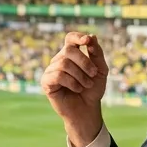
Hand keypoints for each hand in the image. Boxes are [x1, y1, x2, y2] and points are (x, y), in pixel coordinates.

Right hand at [41, 32, 109, 146]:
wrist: (87, 109)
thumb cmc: (93, 89)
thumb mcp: (100, 70)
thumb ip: (97, 53)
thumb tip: (92, 36)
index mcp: (71, 55)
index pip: (70, 38)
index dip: (77, 37)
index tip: (87, 40)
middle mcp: (59, 60)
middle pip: (69, 50)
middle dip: (84, 62)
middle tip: (93, 74)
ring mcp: (51, 70)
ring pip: (64, 63)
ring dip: (80, 75)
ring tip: (86, 85)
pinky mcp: (46, 82)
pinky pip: (58, 75)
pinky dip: (71, 82)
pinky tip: (77, 89)